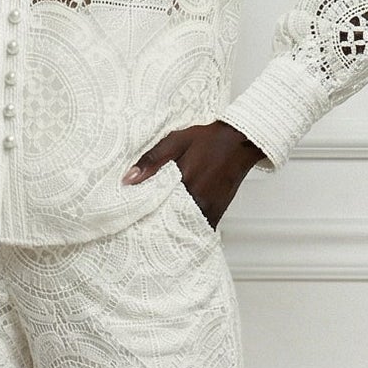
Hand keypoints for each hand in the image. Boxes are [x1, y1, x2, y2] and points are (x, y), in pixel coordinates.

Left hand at [121, 119, 264, 227]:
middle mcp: (198, 201)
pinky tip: (177, 222)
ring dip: (171, 226)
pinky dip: (187, 226)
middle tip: (140, 226)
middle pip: (169, 221)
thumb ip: (152, 160)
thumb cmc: (208, 140)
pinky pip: (198, 226)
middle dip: (155, 224)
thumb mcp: (176, 141)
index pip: (156, 207)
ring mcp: (209, 210)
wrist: (239, 142)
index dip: (141, 214)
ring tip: (156, 227)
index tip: (130, 218)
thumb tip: (128, 180)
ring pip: (184, 227)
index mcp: (184, 183)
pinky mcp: (217, 213)